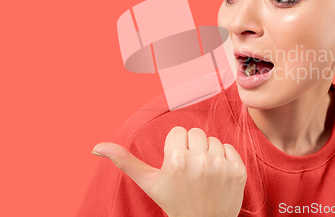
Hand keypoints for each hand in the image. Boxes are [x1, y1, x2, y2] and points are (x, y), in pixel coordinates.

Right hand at [92, 126, 246, 216]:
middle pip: (195, 133)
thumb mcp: (149, 182)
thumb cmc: (173, 201)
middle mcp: (199, 160)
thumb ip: (125, 161)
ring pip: (213, 139)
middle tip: (189, 170)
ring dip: (208, 153)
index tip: (176, 166)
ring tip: (203, 174)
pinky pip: (229, 147)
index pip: (178, 132)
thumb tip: (96, 146)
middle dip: (191, 148)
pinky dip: (224, 158)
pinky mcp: (238, 170)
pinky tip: (217, 175)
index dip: (175, 148)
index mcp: (175, 160)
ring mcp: (221, 166)